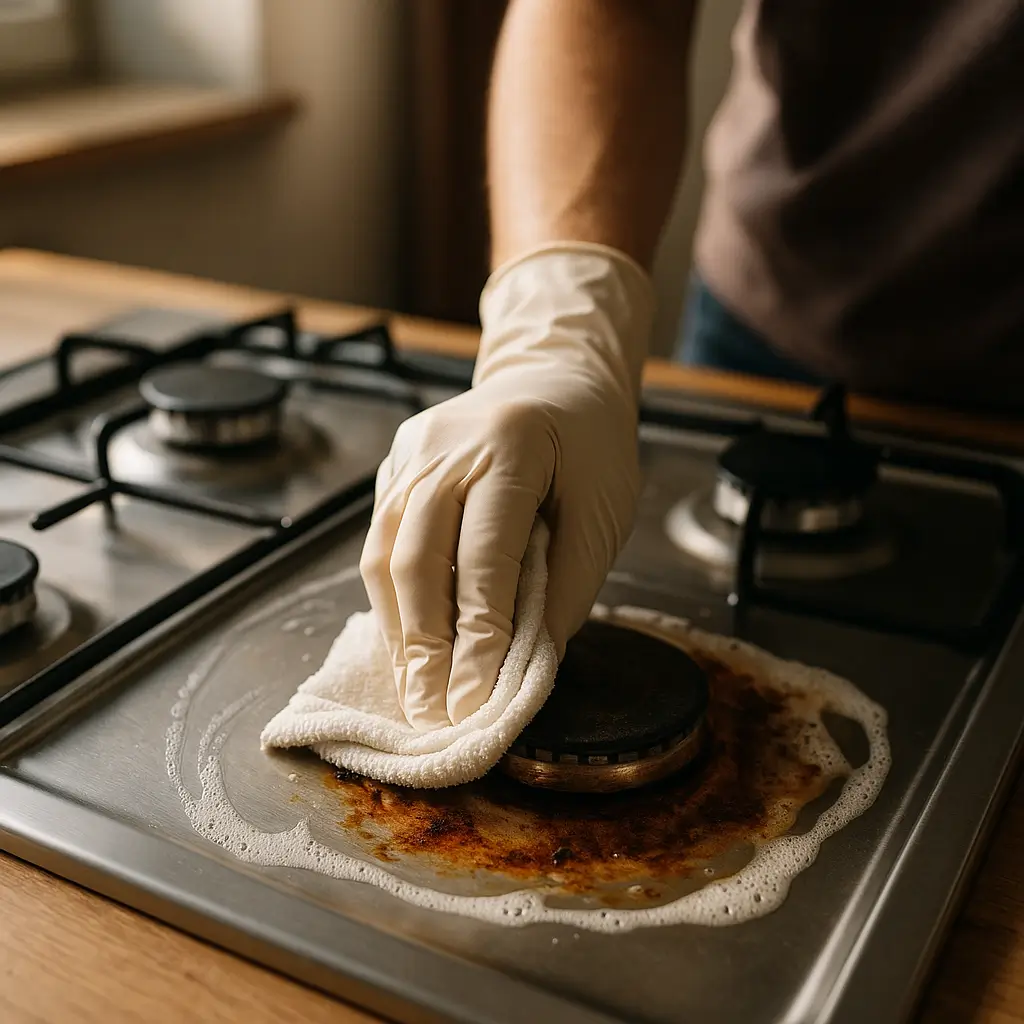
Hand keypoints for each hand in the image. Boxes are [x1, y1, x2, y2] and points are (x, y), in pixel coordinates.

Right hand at [359, 245, 653, 730]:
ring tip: (414, 693)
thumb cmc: (589, 444)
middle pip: (415, 560)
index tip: (474, 702)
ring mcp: (410, 452)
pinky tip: (408, 644)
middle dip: (423, 649)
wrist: (552, 375)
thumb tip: (522, 665)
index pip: (485, 557)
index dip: (476, 637)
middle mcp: (446, 446)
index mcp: (512, 446)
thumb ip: (565, 585)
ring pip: (384, 555)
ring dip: (399, 633)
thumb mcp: (602, 511)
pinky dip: (393, 601)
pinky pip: (381, 541)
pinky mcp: (394, 465)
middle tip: (432, 715)